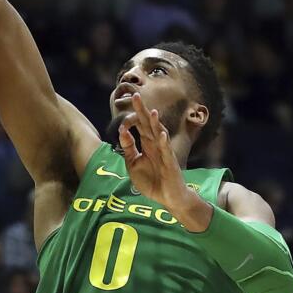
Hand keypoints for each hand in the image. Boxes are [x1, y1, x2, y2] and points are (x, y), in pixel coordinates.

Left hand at [118, 93, 187, 207]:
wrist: (167, 197)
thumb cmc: (152, 180)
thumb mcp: (133, 164)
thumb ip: (128, 148)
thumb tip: (122, 131)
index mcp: (147, 144)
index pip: (140, 125)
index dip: (134, 115)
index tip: (128, 103)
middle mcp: (156, 145)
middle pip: (148, 124)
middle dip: (142, 111)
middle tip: (136, 95)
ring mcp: (164, 153)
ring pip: (159, 135)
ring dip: (155, 124)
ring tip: (151, 111)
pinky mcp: (170, 163)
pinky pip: (167, 151)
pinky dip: (164, 143)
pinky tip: (161, 134)